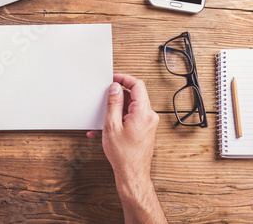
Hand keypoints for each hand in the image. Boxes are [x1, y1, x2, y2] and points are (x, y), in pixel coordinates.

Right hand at [87, 74, 165, 223]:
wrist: (132, 174)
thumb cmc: (124, 155)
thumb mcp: (112, 125)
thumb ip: (114, 103)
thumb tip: (114, 88)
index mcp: (143, 112)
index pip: (137, 85)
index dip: (124, 78)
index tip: (114, 79)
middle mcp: (149, 116)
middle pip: (134, 96)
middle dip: (117, 97)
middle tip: (105, 100)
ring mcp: (148, 124)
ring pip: (131, 108)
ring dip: (116, 111)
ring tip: (103, 120)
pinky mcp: (145, 130)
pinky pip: (131, 118)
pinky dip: (119, 120)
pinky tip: (106, 129)